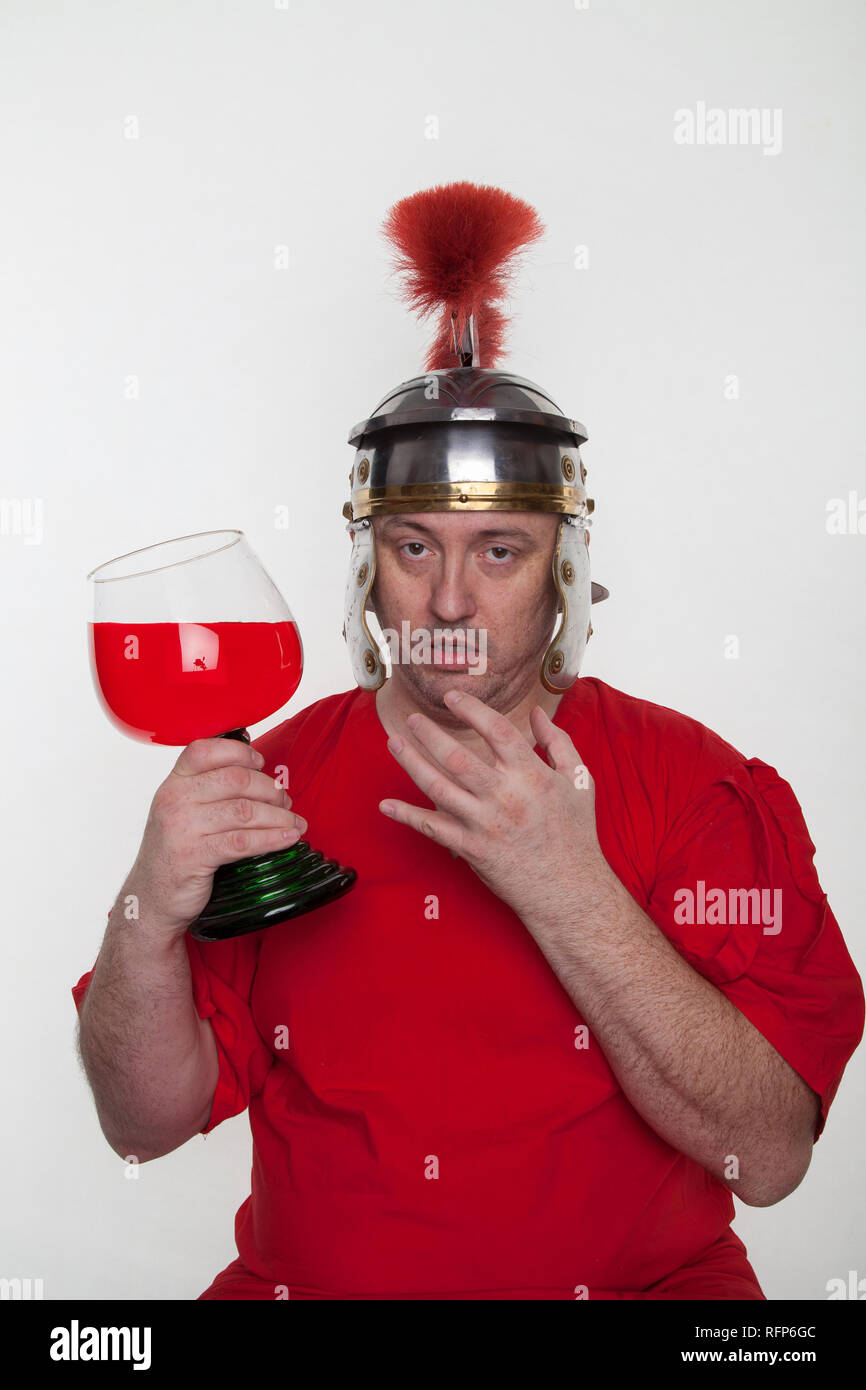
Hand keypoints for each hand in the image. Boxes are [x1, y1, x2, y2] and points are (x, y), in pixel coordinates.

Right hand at [122, 735, 307, 939]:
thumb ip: (208, 789)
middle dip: (270, 790)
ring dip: (278, 817)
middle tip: (286, 803)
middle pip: (236, 779)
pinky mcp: (194, 856)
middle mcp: (174, 799)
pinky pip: (242, 842)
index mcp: (173, 782)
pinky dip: (271, 839)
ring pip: (244, 811)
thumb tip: (257, 770)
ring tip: (294, 824)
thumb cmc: (175, 852)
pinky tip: (288, 839)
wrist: (151, 898)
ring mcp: (182, 828)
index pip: (205, 750)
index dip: (239, 752)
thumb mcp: (181, 811)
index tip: (261, 762)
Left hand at [379, 689, 606, 925]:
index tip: (451, 698)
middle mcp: (505, 796)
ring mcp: (485, 823)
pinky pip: (432, 828)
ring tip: (394, 743)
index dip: (471, 710)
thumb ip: (559, 743)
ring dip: (411, 763)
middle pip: (457, 757)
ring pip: (438, 787)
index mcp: (532, 775)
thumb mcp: (579, 781)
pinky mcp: (471, 848)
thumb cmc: (575, 833)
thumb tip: (537, 714)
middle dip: (429, 734)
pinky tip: (386, 804)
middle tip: (413, 719)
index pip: (497, 731)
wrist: (569, 889)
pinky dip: (407, 816)